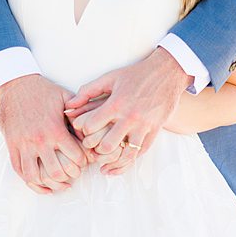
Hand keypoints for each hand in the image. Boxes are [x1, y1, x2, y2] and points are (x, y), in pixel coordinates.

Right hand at [0, 74, 88, 194]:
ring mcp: (23, 146)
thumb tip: (91, 127)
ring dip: (51, 184)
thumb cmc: (41, 90)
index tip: (86, 160)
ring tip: (61, 184)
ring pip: (37, 177)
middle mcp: (39, 141)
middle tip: (75, 173)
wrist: (13, 85)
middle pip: (57, 172)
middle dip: (70, 176)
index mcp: (54, 129)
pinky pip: (20, 172)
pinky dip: (32, 183)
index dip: (84, 161)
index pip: (75, 156)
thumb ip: (79, 112)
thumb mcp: (64, 96)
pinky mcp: (12, 147)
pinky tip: (43, 185)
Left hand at [63, 47, 191, 175]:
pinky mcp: (155, 130)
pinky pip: (141, 152)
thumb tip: (68, 105)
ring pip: (125, 154)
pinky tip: (119, 164)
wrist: (167, 72)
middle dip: (96, 150)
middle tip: (92, 148)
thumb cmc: (136, 74)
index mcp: (116, 104)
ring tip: (103, 163)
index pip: (91, 126)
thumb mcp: (110, 78)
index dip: (84, 130)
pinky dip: (129, 161)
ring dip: (112, 161)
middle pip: (106, 146)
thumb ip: (88, 91)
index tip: (84, 130)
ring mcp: (144, 126)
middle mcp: (129, 117)